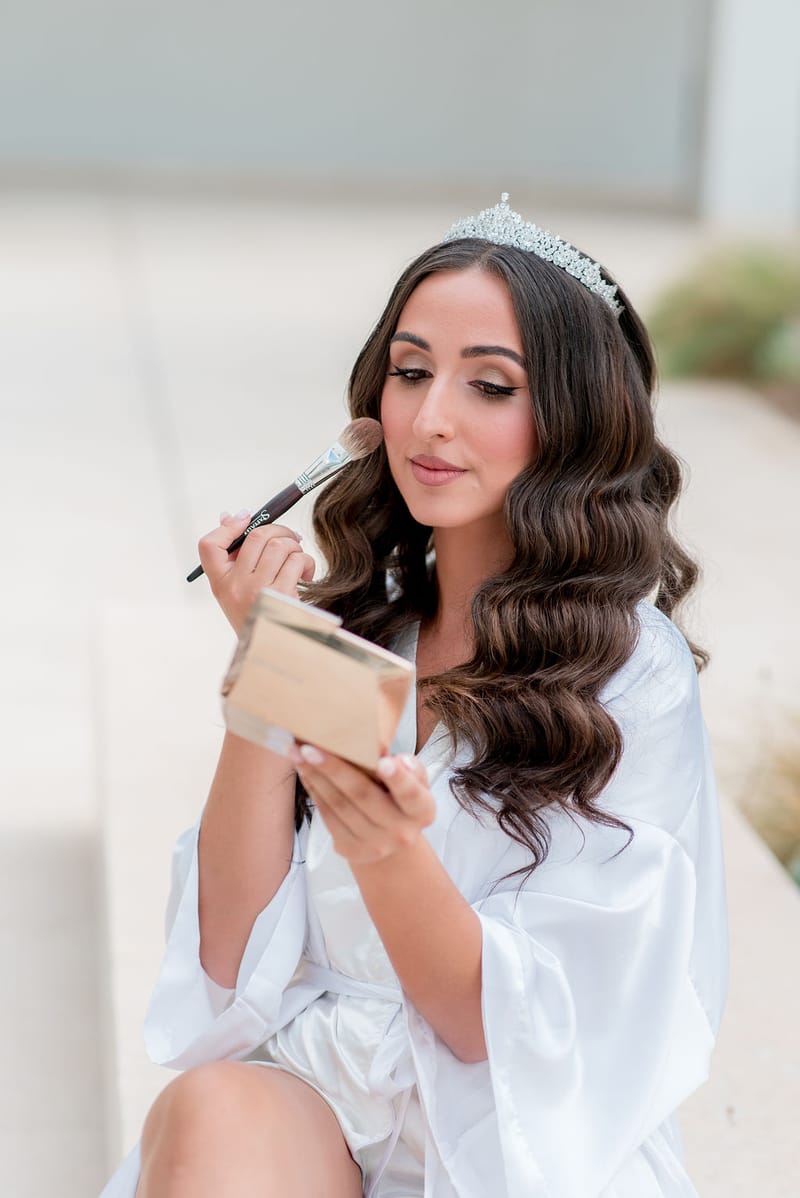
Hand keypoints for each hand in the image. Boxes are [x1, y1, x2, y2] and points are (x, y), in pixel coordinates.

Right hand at [197, 511, 315, 633]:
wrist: (275, 649)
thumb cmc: (258, 615)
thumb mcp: (237, 590)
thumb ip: (233, 557)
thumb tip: (231, 517)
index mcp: (220, 584)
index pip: (209, 546)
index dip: (228, 527)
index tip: (246, 519)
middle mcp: (236, 586)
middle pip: (256, 536)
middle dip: (279, 530)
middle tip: (290, 538)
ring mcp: (258, 590)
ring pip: (280, 545)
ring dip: (295, 547)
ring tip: (297, 560)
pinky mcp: (282, 595)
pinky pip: (297, 561)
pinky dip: (306, 562)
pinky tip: (305, 575)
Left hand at [290, 745, 435, 865]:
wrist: (391, 839)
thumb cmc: (402, 798)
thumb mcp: (415, 782)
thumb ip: (408, 768)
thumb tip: (388, 755)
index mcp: (421, 810)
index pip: (410, 794)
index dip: (398, 778)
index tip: (382, 761)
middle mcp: (400, 831)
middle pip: (363, 795)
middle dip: (334, 769)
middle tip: (309, 747)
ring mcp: (373, 844)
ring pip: (339, 805)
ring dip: (315, 776)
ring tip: (296, 753)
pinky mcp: (349, 849)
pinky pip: (327, 815)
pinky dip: (314, 789)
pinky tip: (303, 770)